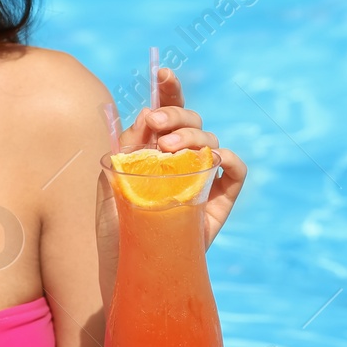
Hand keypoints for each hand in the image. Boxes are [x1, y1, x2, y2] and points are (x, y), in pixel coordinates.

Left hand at [119, 67, 247, 247]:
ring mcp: (201, 181)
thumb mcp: (110, 184)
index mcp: (153, 152)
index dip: (169, 90)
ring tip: (168, 150)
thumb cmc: (115, 232)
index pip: (167, 113)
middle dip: (176, 114)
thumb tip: (146, 115)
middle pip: (191, 121)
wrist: (127, 273)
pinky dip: (230, 160)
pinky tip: (212, 162)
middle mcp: (180, 162)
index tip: (163, 72)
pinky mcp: (217, 203)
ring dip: (193, 136)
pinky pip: (236, 173)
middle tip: (157, 127)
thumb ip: (126, 149)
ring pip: (211, 141)